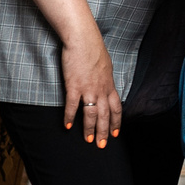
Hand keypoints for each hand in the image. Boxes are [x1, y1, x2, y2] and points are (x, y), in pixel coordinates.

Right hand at [57, 26, 119, 145]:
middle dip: (105, 132)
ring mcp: (88, 89)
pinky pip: (72, 106)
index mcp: (109, 84)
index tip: (116, 133)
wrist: (83, 39)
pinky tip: (67, 126)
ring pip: (91, 114)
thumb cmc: (93, 48)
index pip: (116, 108)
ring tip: (88, 140)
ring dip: (90, 129)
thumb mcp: (105, 64)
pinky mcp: (74, 86)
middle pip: (105, 115)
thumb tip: (105, 82)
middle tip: (102, 145)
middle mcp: (101, 89)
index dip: (117, 122)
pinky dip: (69, 117)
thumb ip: (104, 77)